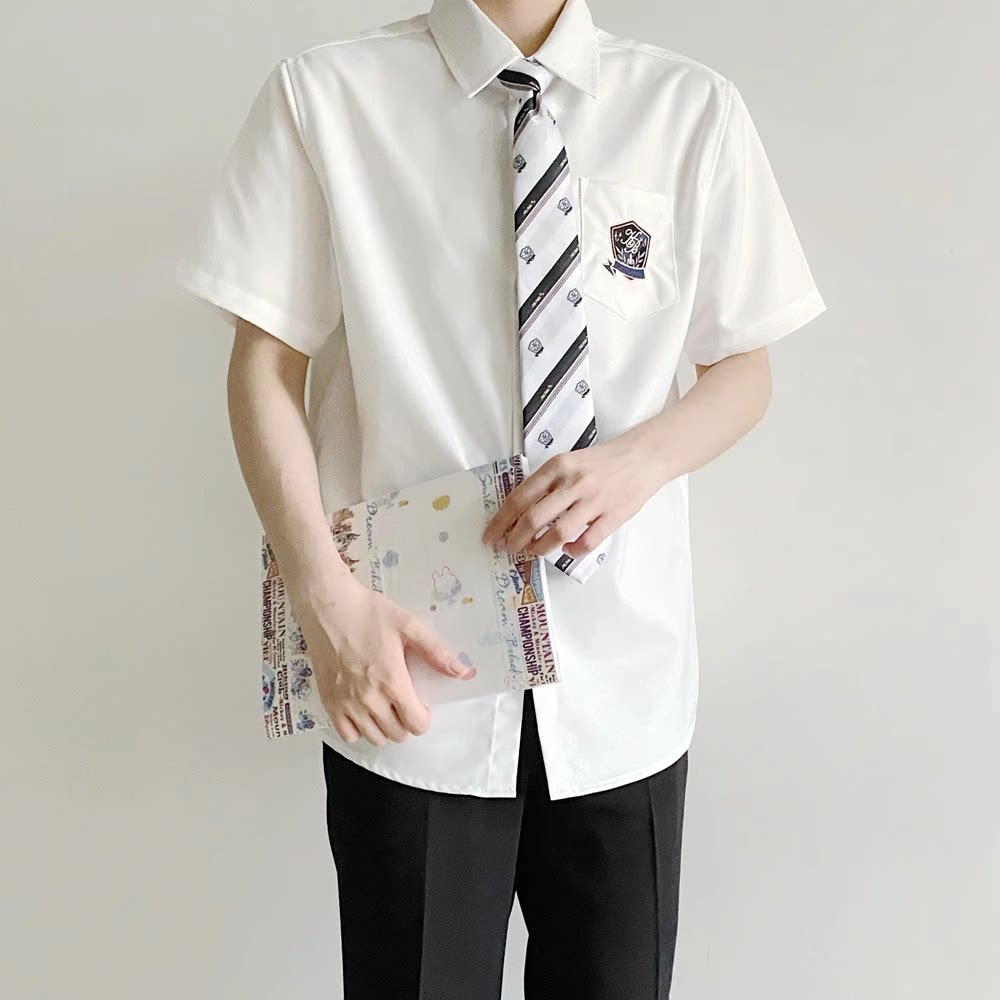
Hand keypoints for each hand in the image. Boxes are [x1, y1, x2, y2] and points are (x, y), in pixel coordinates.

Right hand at [288, 575, 474, 745]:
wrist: (328, 606)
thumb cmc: (368, 613)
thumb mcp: (408, 625)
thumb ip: (435, 652)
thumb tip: (461, 671)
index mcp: (392, 681)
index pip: (417, 725)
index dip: (423, 717)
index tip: (420, 702)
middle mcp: (369, 698)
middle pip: (397, 734)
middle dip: (406, 721)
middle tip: (403, 700)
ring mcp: (346, 703)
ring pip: (374, 737)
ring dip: (384, 727)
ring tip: (384, 705)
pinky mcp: (328, 702)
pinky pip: (347, 734)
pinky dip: (358, 729)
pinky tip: (362, 710)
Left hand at [481, 438, 661, 559]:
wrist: (642, 457)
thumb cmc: (602, 462)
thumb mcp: (569, 462)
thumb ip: (547, 483)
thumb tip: (519, 512)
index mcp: (558, 466)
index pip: (520, 497)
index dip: (501, 521)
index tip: (491, 535)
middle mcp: (573, 482)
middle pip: (534, 518)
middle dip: (515, 539)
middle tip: (508, 549)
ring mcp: (594, 500)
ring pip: (558, 533)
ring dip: (540, 548)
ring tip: (534, 552)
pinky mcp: (613, 515)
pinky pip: (587, 541)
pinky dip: (573, 551)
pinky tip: (568, 550)